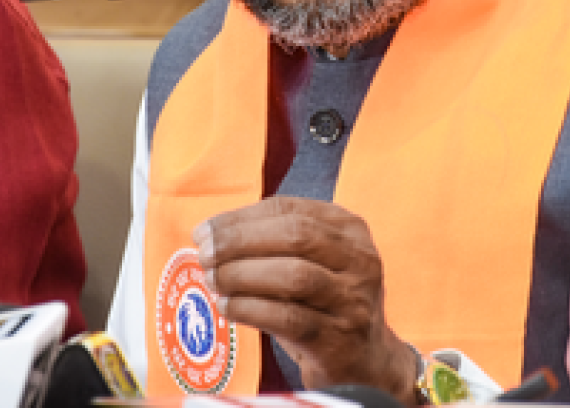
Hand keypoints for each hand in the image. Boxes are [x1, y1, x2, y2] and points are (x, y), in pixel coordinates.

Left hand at [193, 196, 418, 402]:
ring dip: (243, 275)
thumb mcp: (312, 260)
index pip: (288, 209)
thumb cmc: (323, 302)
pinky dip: (251, 309)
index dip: (240, 218)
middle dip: (240, 242)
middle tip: (204, 254)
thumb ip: (272, 241)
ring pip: (294, 275)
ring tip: (213, 280)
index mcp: (349, 228)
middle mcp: (359, 259)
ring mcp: (352, 299)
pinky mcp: (339, 339)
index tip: (204, 231)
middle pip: (295, 236)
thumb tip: (211, 235)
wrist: (365, 360)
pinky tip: (228, 307)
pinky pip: (289, 318)